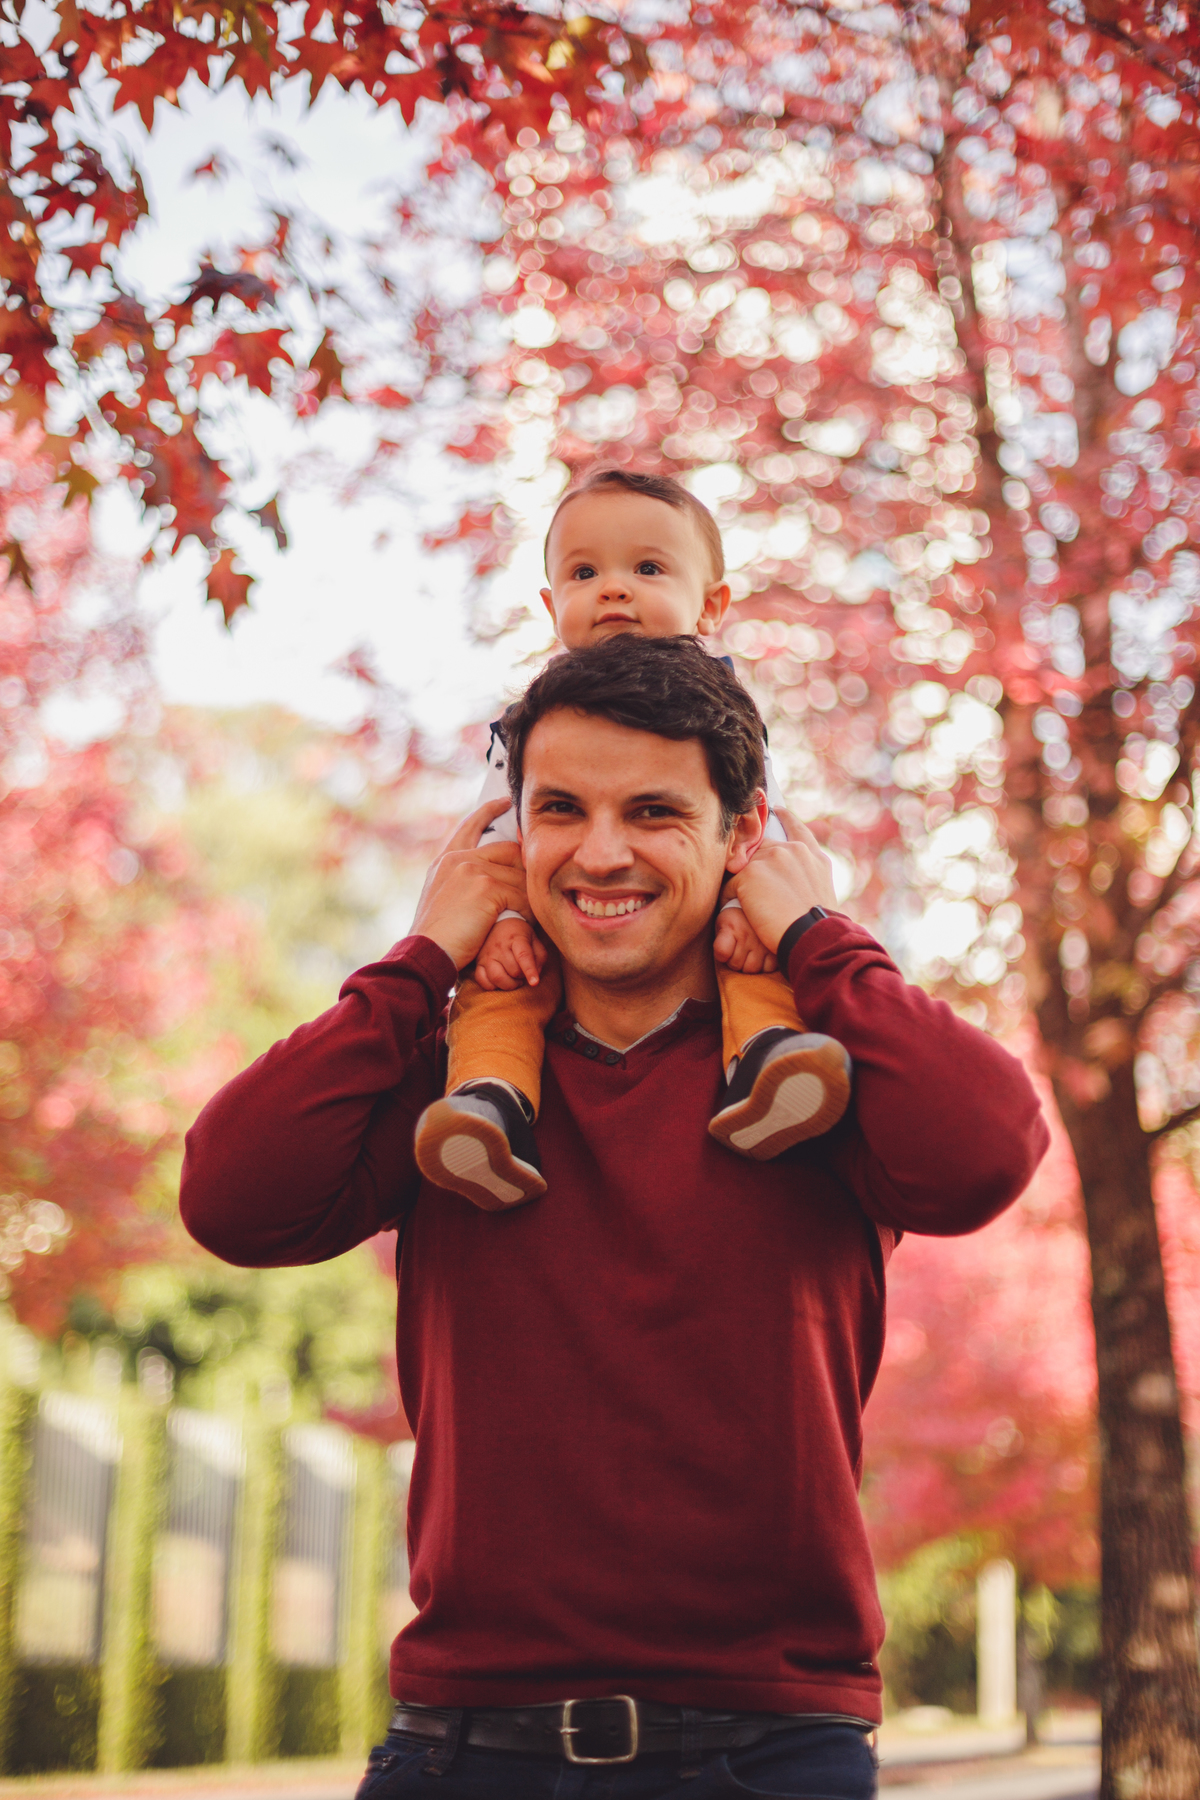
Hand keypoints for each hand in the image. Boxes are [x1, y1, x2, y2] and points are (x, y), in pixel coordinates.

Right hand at [411, 799, 533, 970]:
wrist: (426, 953)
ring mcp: (473, 870)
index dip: (489, 812)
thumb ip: (462, 881)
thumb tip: (490, 878)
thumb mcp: (444, 899)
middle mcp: (459, 859)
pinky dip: (528, 911)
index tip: (505, 802)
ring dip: (528, 897)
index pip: (470, 826)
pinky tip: (527, 922)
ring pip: (519, 877)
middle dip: (525, 868)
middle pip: (509, 851)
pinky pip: (522, 896)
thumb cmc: (437, 936)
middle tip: (536, 884)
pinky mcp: (486, 888)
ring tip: (532, 913)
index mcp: (446, 860)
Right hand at [474, 915, 548, 990]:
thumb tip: (535, 975)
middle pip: (513, 971)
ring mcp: (487, 955)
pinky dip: (492, 986)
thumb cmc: (519, 935)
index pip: (523, 956)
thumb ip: (539, 958)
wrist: (498, 924)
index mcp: (517, 939)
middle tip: (523, 972)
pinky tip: (500, 981)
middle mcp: (500, 947)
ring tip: (513, 979)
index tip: (534, 983)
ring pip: (497, 978)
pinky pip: (482, 981)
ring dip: (509, 984)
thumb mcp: (534, 940)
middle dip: (522, 976)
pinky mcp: (478, 963)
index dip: (530, 971)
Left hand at [713, 905, 777, 973]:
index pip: (722, 953)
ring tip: (749, 954)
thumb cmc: (736, 919)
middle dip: (734, 961)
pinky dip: (764, 966)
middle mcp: (748, 935)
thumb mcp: (722, 924)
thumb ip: (720, 941)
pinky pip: (769, 968)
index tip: (724, 949)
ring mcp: (764, 942)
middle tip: (738, 951)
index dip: (721, 955)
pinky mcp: (776, 948)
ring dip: (749, 965)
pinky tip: (762, 957)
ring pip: (752, 969)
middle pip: (736, 964)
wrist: (760, 905)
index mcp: (732, 926)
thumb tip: (723, 959)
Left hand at [723, 825, 836, 954]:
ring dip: (742, 884)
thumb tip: (793, 885)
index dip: (786, 818)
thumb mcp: (822, 894)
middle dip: (754, 863)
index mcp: (813, 856)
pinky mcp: (750, 874)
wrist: (813, 936)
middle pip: (762, 849)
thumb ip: (808, 878)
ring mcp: (771, 859)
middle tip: (749, 881)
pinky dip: (730, 899)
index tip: (777, 810)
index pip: (797, 829)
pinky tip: (737, 911)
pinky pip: (730, 885)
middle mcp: (793, 851)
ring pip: (745, 867)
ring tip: (746, 905)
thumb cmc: (819, 928)